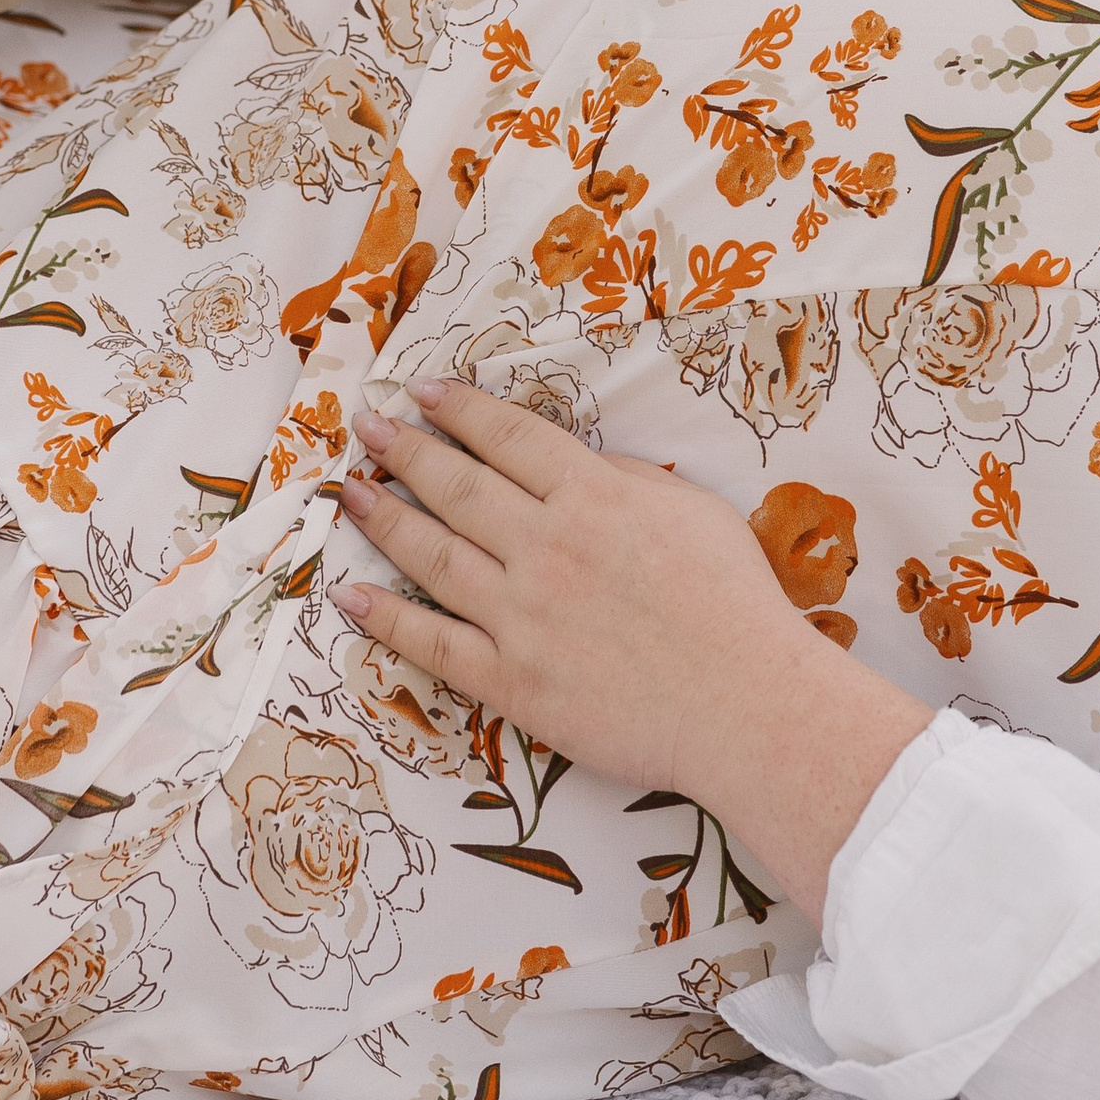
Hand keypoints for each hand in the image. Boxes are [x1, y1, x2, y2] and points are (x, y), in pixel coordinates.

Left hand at [335, 381, 928, 920]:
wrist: (749, 708)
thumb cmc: (734, 604)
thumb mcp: (691, 510)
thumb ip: (625, 480)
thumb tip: (573, 464)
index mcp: (593, 498)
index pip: (509, 437)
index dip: (460, 409)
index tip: (421, 390)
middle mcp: (546, 546)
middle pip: (458, 486)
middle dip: (406, 450)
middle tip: (366, 426)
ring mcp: (522, 616)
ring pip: (434, 555)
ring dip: (384, 519)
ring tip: (350, 492)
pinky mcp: (512, 682)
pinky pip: (435, 644)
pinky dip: (388, 618)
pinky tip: (351, 595)